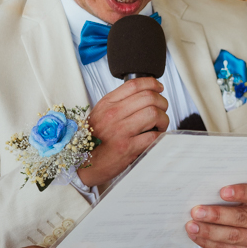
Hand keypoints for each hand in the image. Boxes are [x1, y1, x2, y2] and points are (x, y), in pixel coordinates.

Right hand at [78, 77, 168, 191]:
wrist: (83, 164)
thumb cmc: (93, 140)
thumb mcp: (100, 115)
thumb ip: (118, 103)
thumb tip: (145, 94)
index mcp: (106, 104)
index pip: (133, 85)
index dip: (151, 83)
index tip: (159, 88)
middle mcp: (112, 115)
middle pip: (148, 97)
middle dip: (162, 102)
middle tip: (162, 110)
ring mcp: (120, 131)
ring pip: (153, 114)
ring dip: (163, 119)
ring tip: (159, 125)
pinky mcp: (127, 148)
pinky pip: (153, 136)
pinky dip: (159, 135)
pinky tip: (155, 137)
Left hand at [186, 184, 246, 247]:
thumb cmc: (245, 204)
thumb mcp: (245, 194)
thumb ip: (230, 193)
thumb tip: (204, 193)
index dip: (240, 192)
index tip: (222, 191)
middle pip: (242, 218)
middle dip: (217, 215)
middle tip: (197, 212)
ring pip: (234, 236)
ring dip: (210, 232)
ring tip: (193, 226)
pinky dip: (210, 243)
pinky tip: (197, 237)